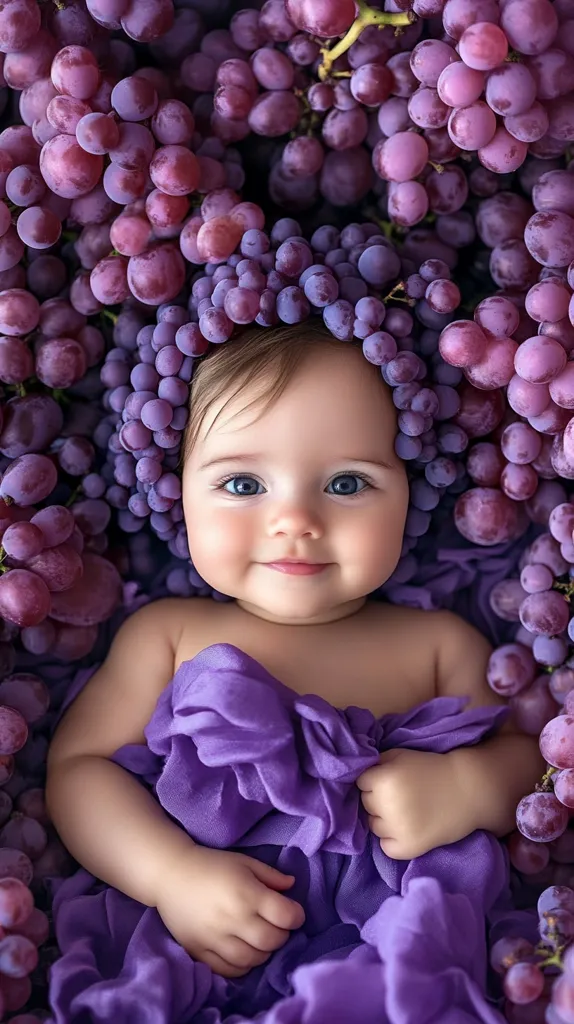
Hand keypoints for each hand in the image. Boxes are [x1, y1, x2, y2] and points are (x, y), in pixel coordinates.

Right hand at [155, 844, 304, 977]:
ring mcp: (215, 939)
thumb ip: (270, 876)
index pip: (285, 916)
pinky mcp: (199, 952)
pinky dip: (242, 966)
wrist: (170, 875)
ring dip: (263, 951)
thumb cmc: (211, 865)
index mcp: (246, 893)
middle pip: (271, 941)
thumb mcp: (244, 862)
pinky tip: (244, 952)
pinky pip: (229, 970)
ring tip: (259, 938)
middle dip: (282, 935)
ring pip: (252, 959)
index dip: (296, 915)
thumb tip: (291, 887)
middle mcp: (232, 919)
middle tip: (277, 925)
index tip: (294, 912)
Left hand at [356, 748, 468, 860]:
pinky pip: (385, 847)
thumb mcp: (400, 755)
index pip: (361, 782)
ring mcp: (398, 829)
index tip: (391, 779)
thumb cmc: (431, 769)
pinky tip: (407, 828)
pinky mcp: (408, 848)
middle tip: (401, 794)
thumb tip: (354, 776)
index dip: (375, 779)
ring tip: (406, 811)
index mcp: (383, 780)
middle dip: (378, 798)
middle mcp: (387, 806)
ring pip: (373, 825)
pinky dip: (393, 840)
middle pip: (366, 803)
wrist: (467, 791)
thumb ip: (376, 763)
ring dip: (384, 819)